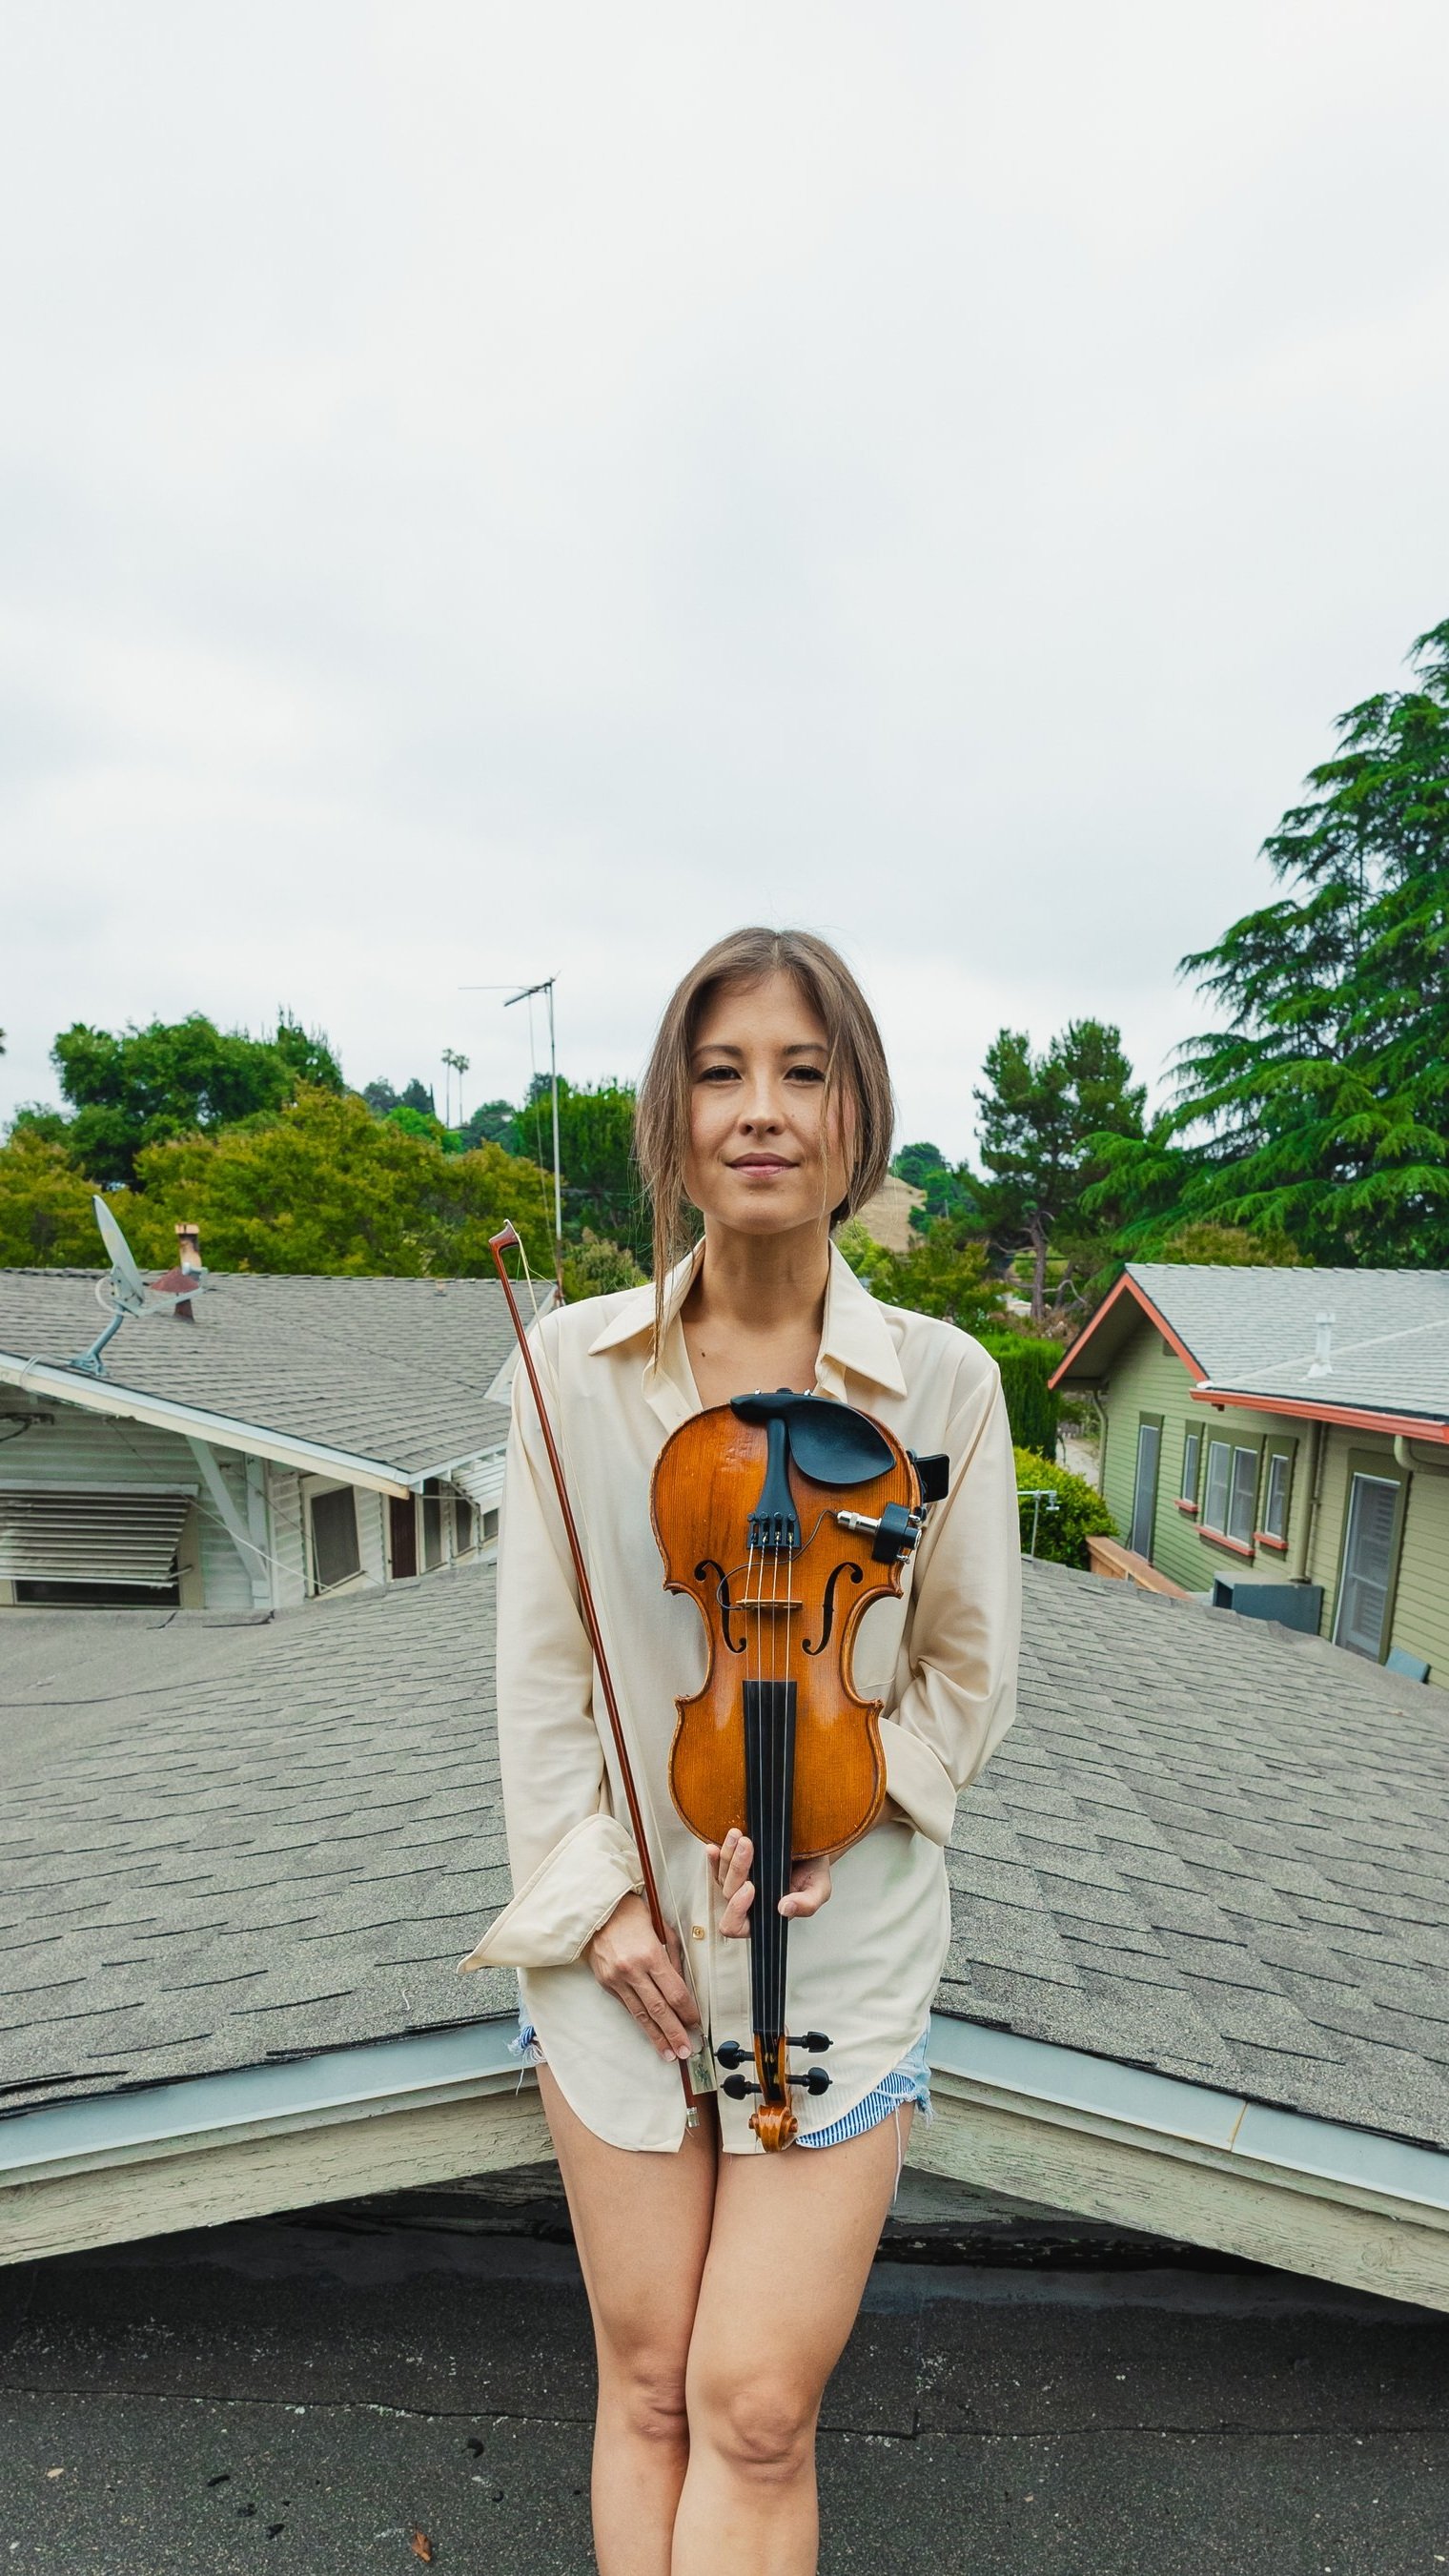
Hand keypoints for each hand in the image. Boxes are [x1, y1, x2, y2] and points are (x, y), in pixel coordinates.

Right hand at [586, 1893, 701, 2062]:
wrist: (597, 1911)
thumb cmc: (633, 1915)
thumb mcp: (662, 1930)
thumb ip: (673, 1960)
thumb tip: (683, 1990)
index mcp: (650, 1954)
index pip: (674, 1992)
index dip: (687, 2011)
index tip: (696, 2023)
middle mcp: (632, 1970)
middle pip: (659, 2009)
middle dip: (674, 2033)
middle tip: (685, 2050)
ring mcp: (616, 1979)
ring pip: (641, 2015)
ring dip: (656, 2037)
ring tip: (668, 2053)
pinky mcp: (606, 1984)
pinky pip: (627, 2007)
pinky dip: (641, 2022)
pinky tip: (650, 2034)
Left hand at [705, 1828, 832, 1938]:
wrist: (813, 1849)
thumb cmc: (814, 1873)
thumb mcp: (819, 1889)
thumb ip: (807, 1904)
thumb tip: (785, 1908)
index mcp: (765, 1916)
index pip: (738, 1926)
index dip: (737, 1910)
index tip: (751, 1886)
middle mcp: (749, 1903)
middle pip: (728, 1894)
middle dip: (737, 1869)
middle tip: (748, 1845)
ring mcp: (740, 1884)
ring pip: (722, 1877)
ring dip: (728, 1856)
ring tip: (739, 1836)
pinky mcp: (735, 1867)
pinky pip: (717, 1866)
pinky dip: (714, 1857)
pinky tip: (714, 1847)